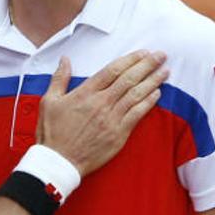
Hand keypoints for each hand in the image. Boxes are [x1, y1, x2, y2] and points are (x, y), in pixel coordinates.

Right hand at [36, 50, 167, 175]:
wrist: (59, 162)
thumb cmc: (52, 133)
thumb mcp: (49, 101)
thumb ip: (59, 78)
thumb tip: (65, 59)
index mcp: (85, 93)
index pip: (113, 70)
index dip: (130, 60)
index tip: (143, 53)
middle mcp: (101, 103)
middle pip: (129, 79)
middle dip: (147, 65)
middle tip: (161, 55)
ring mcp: (111, 119)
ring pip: (136, 95)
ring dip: (153, 81)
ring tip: (164, 71)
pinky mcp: (118, 134)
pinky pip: (137, 114)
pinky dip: (148, 102)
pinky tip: (157, 93)